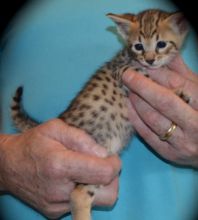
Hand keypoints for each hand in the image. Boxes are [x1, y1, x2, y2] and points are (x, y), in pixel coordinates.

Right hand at [0, 119, 120, 218]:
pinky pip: (81, 204)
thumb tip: (104, 154)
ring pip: (96, 202)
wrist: (8, 165)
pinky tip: (72, 180)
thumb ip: (82, 139)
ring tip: (84, 171)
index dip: (114, 165)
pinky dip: (83, 191)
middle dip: (111, 179)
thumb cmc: (33, 143)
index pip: (103, 174)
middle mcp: (59, 191)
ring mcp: (57, 206)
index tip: (112, 157)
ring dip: (98, 186)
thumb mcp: (56, 128)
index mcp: (60, 165)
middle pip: (107, 195)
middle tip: (100, 165)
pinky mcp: (54, 212)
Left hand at [122, 55, 197, 167]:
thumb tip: (166, 54)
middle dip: (142, 86)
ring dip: (137, 102)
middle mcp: (196, 126)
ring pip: (153, 119)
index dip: (158, 74)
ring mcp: (182, 143)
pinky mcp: (169, 154)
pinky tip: (128, 107)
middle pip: (165, 102)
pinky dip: (135, 119)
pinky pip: (147, 135)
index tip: (142, 65)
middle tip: (126, 75)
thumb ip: (183, 74)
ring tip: (128, 90)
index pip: (179, 86)